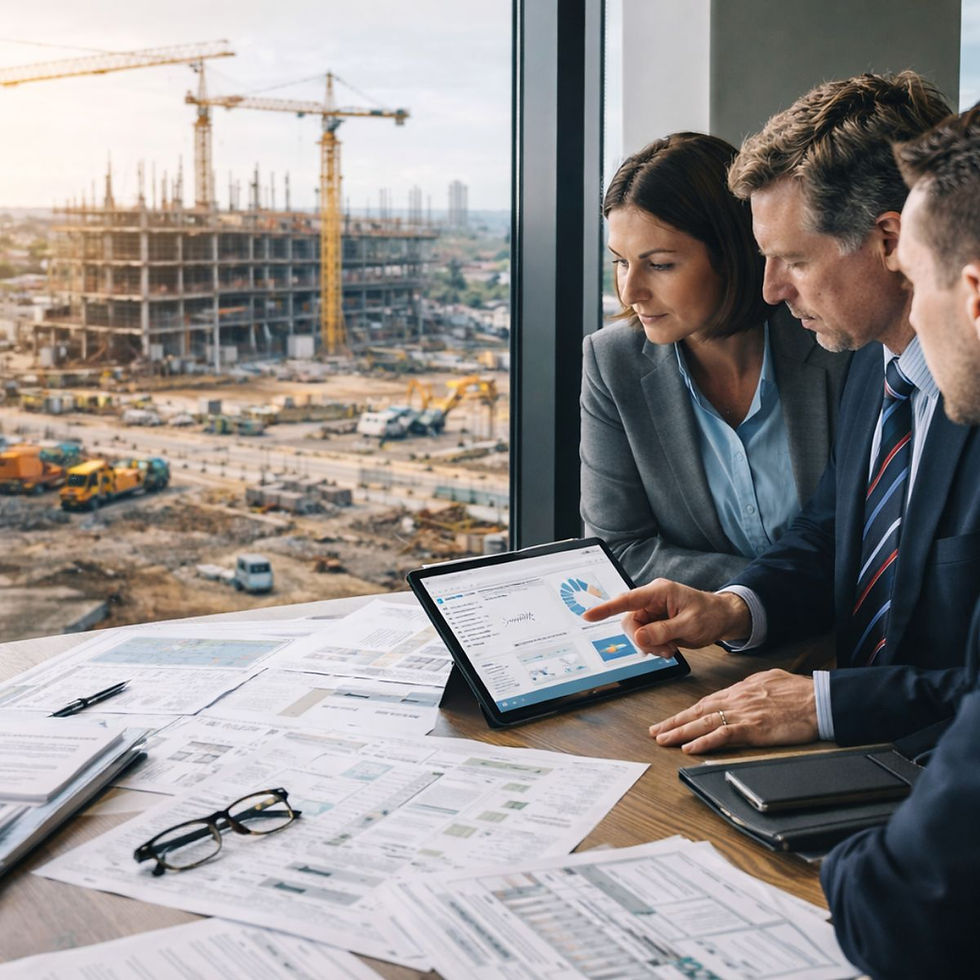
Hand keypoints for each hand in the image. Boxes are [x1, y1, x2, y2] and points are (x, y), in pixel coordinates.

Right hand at [582, 579, 750, 656]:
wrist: (723, 619)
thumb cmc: (710, 615)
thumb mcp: (690, 625)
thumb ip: (663, 631)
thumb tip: (638, 636)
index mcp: (659, 592)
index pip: (626, 600)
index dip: (606, 609)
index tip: (588, 616)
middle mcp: (651, 600)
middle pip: (629, 622)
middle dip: (642, 640)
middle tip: (663, 650)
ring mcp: (652, 612)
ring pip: (636, 632)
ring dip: (650, 646)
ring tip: (670, 649)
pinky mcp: (655, 623)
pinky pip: (644, 637)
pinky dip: (654, 647)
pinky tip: (669, 648)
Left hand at [647, 669, 817, 753]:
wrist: (819, 700)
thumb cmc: (800, 692)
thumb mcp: (769, 680)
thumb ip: (751, 686)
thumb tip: (742, 690)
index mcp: (739, 690)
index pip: (705, 702)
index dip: (686, 712)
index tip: (671, 720)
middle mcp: (736, 700)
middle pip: (698, 711)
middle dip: (674, 722)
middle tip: (655, 731)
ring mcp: (743, 714)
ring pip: (703, 723)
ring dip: (680, 732)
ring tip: (663, 739)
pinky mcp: (753, 729)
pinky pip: (722, 736)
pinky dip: (704, 742)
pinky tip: (690, 748)